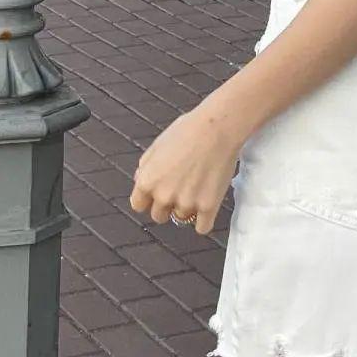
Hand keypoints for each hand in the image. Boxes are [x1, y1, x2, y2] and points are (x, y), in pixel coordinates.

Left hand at [129, 102, 241, 234]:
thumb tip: (141, 182)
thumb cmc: (188, 130)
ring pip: (182, 218)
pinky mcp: (208, 206)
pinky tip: (207, 205)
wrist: (218, 128)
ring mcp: (186, 203)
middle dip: (167, 204)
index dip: (148, 198)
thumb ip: (146, 167)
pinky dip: (204, 220)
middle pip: (159, 216)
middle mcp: (164, 196)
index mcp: (148, 181)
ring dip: (188, 207)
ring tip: (199, 185)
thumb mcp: (157, 145)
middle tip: (181, 187)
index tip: (157, 193)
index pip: (138, 205)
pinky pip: (202, 227)